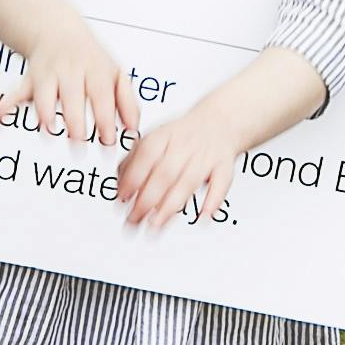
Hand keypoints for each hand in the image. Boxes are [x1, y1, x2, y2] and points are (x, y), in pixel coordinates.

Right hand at [0, 15, 140, 148]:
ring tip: (47, 129)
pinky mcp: (29, 79)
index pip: (102, 94)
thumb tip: (133, 130)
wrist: (56, 28)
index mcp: (96, 69)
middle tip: (78, 140)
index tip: (108, 140)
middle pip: (73, 94)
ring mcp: (49, 73)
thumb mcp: (115, 73)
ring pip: (44, 92)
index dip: (105, 118)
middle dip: (74, 118)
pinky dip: (5, 106)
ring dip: (44, 111)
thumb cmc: (90, 59)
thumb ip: (126, 102)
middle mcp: (71, 70)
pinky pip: (15, 92)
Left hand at [117, 100, 256, 229]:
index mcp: (164, 135)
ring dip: (172, 205)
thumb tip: (121, 189)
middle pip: (165, 172)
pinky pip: (221, 183)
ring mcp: (206, 155)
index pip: (145, 154)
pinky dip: (213, 201)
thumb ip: (134, 161)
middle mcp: (185, 144)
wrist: (220, 120)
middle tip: (134, 219)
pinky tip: (203, 216)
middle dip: (147, 199)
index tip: (122, 197)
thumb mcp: (154, 139)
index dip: (132, 177)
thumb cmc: (182, 136)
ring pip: (189, 181)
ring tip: (156, 224)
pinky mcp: (224, 166)